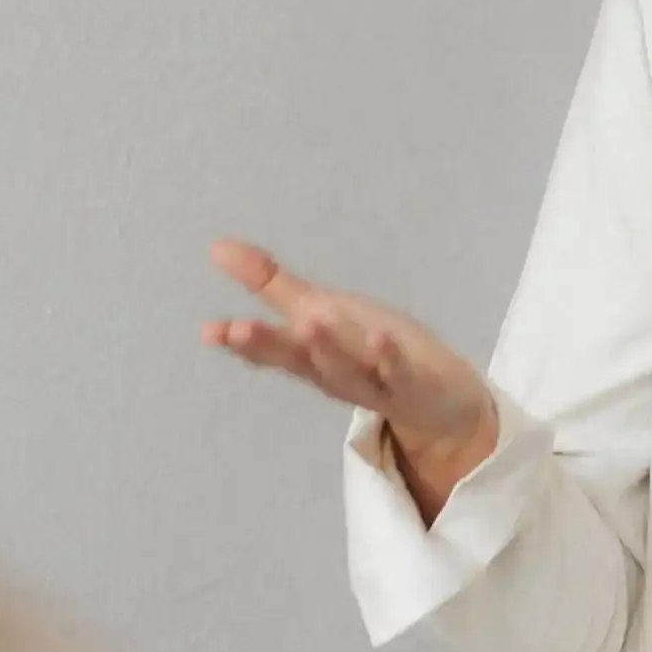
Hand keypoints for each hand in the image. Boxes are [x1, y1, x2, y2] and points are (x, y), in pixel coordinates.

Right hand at [203, 239, 500, 503]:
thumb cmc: (372, 352)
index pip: (271, 348)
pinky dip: (389, 357)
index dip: (241, 341)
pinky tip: (379, 338)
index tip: (210, 330)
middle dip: (270, 346)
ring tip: (309, 323)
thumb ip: (270, 284)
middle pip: (300, 360)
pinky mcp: (414, 384)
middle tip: (238, 331)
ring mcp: (374, 382)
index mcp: (311, 355)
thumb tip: (217, 247)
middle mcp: (335, 372)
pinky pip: (400, 373)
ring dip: (328, 349)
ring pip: (346, 370)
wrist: (441, 405)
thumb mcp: (319, 312)